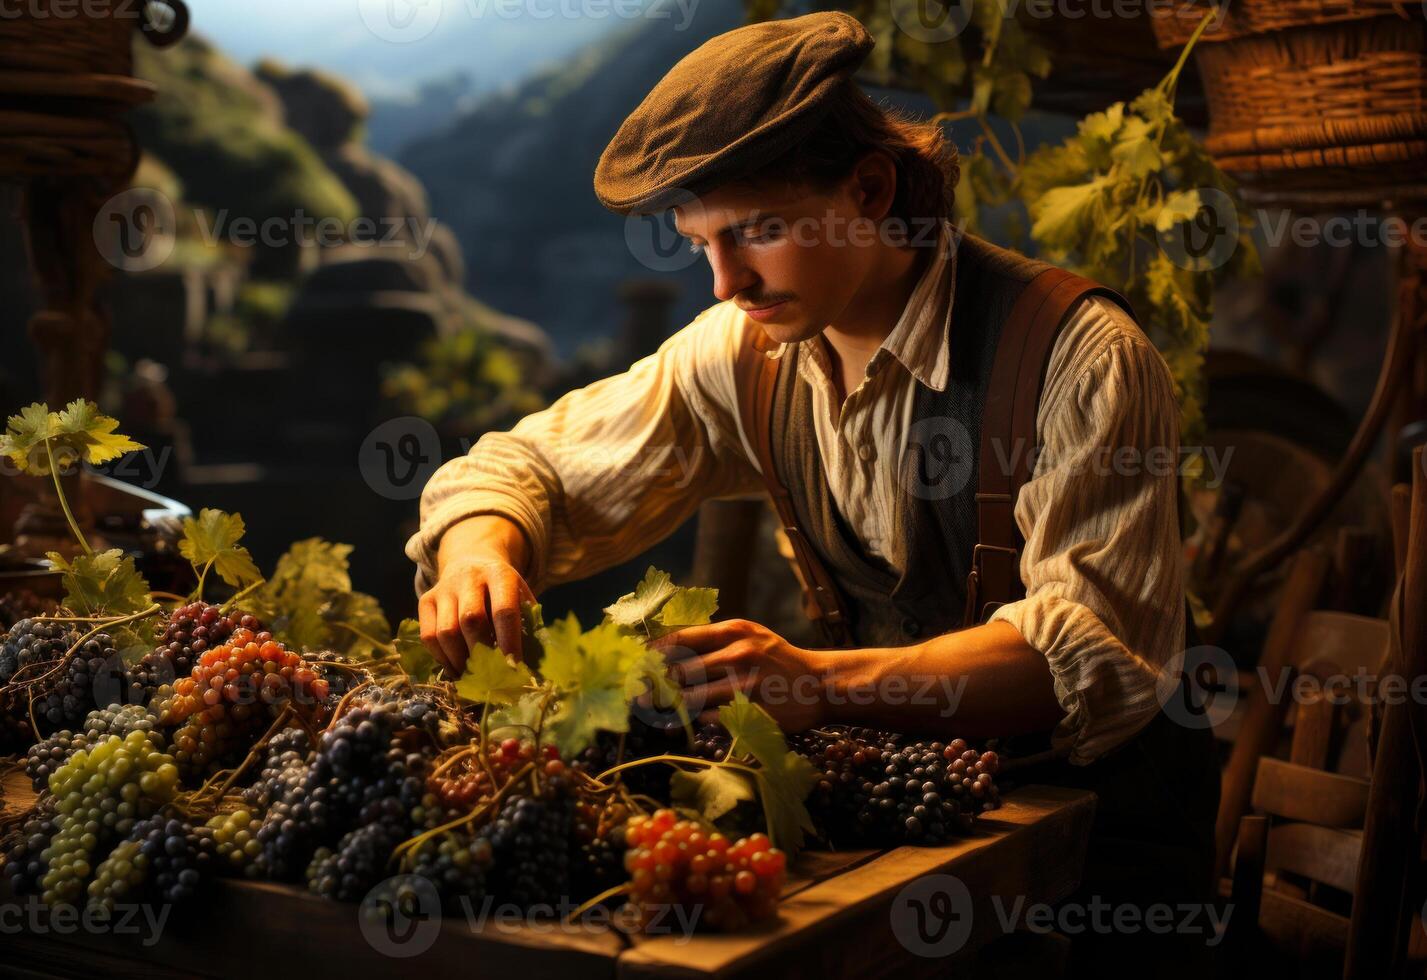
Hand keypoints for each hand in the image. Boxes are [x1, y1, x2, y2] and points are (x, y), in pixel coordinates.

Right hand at [419, 554, 535, 676]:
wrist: (471, 563)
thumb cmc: (503, 591)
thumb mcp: (520, 597)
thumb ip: (528, 625)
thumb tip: (531, 666)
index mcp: (499, 575)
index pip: (504, 611)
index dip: (509, 642)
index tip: (513, 668)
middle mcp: (469, 577)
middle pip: (471, 620)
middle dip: (482, 653)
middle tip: (492, 677)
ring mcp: (444, 588)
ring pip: (446, 631)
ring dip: (460, 660)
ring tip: (473, 676)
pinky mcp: (426, 600)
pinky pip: (428, 636)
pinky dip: (442, 658)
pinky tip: (455, 668)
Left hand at [651, 619, 826, 731]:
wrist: (818, 684)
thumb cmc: (776, 660)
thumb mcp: (749, 636)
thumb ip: (713, 639)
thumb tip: (663, 646)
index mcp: (734, 631)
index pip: (680, 639)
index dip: (652, 652)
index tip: (636, 662)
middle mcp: (737, 655)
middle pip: (679, 671)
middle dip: (655, 683)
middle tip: (638, 692)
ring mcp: (744, 686)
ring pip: (689, 698)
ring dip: (670, 706)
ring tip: (657, 709)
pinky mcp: (750, 713)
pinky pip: (708, 719)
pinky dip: (694, 721)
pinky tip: (687, 721)